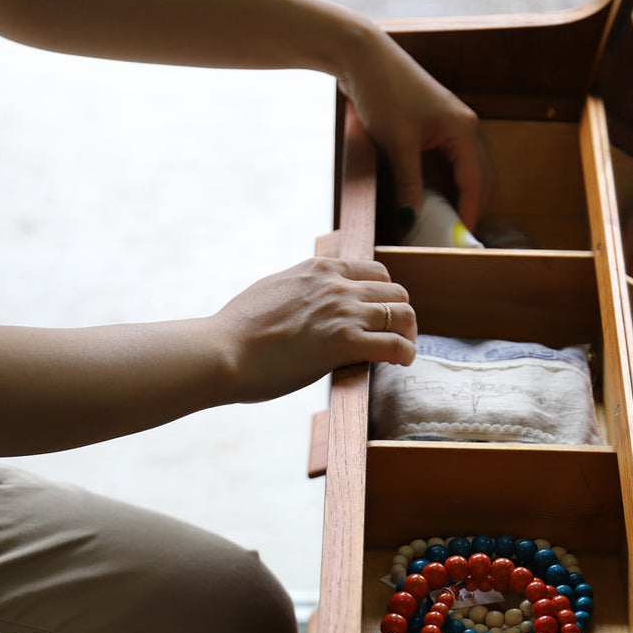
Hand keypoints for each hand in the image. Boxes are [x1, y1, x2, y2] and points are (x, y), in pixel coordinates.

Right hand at [214, 256, 415, 403]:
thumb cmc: (239, 330)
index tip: (379, 313)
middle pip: (394, 291)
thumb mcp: (272, 290)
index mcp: (318, 270)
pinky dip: (406, 353)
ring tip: (403, 350)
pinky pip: (395, 344)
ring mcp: (343, 312)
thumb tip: (303, 298)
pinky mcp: (345, 343)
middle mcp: (336, 285)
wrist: (224, 350)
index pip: (372, 271)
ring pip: (402, 314)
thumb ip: (298, 290)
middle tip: (395, 335)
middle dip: (399, 313)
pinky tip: (403, 362)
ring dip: (408, 333)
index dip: (382, 294)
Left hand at [340, 26, 494, 230]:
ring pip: (466, 172)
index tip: (459, 243)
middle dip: (470, 209)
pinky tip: (431, 202)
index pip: (477, 184)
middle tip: (454, 239)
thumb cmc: (384, 91)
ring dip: (458, 198)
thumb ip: (409, 185)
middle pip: (480, 179)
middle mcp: (464, 128)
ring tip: (442, 225)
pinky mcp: (435, 127)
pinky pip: (450, 164)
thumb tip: (412, 221)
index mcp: (463, 130)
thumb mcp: (398, 144)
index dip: (469, 215)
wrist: (362, 56)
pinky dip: (445, 185)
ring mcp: (451, 127)